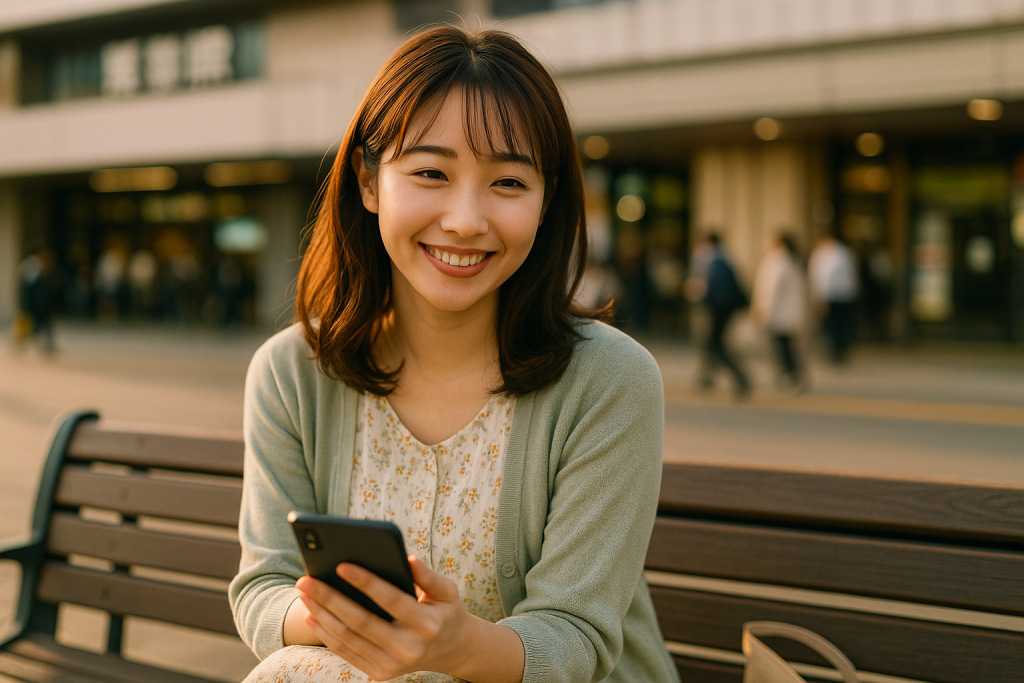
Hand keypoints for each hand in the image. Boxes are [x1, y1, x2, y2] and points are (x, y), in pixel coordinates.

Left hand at [296, 556, 470, 679]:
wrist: (451, 650)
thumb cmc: (445, 611)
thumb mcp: (446, 590)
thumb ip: (428, 575)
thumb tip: (407, 558)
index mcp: (427, 625)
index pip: (391, 600)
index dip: (366, 582)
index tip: (341, 565)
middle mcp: (409, 649)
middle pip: (361, 621)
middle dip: (329, 598)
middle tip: (305, 580)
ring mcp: (392, 665)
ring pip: (348, 638)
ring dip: (322, 615)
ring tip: (304, 594)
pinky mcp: (380, 673)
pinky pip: (347, 652)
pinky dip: (327, 633)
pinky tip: (312, 614)